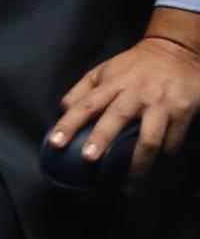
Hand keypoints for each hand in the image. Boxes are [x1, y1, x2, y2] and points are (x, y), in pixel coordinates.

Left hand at [55, 27, 199, 179]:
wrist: (179, 50)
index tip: (55, 143)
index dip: (69, 123)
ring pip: (149, 138)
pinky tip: (151, 175)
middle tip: (89, 160)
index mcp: (113, 83)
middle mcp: (137, 93)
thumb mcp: (105, 70)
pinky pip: (172, 141)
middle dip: (102, 139)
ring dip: (137, 165)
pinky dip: (162, 161)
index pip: (86, 104)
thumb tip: (61, 112)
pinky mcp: (183, 112)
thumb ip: (81, 90)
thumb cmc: (135, 65)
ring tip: (126, 187)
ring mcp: (161, 104)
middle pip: (117, 117)